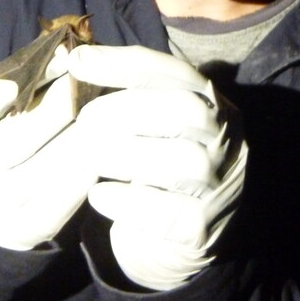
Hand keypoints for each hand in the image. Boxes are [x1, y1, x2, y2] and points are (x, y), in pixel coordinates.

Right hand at [0, 58, 97, 250]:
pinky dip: (84, 175)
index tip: (67, 55)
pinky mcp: (20, 232)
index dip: (31, 75)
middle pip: (20, 134)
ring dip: (82, 138)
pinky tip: (105, 152)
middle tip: (96, 83)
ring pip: (44, 170)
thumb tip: (66, 50)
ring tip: (110, 114)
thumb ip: (13, 77)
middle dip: (61, 103)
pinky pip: (59, 204)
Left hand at [68, 45, 247, 289]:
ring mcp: (220, 187)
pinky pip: (168, 212)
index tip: (78, 60)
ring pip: (184, 160)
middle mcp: (226, 142)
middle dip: (127, 109)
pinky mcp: (201, 230)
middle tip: (84, 120)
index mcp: (212, 105)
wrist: (167, 243)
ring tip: (89, 155)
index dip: (125, 62)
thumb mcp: (146, 126)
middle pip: (188, 111)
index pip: (175, 72)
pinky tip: (99, 195)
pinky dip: (128, 200)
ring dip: (124, 153)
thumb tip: (72, 57)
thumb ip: (123, 94)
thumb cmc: (150, 170)